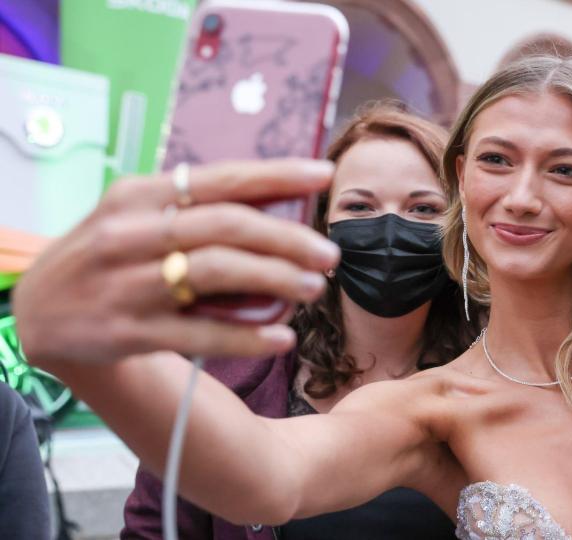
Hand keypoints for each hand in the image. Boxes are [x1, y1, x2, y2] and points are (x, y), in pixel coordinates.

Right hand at [12, 159, 339, 366]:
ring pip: (216, 273)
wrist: (40, 311)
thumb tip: (278, 200)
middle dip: (287, 238)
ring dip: (275, 279)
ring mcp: (127, 283)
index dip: (277, 176)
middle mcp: (131, 233)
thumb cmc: (109, 256)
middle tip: (329, 254)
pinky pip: (198, 333)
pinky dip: (245, 336)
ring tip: (314, 288)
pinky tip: (281, 338)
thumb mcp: (137, 214)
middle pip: (226, 226)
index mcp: (139, 195)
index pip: (220, 178)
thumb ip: (196, 206)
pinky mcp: (128, 331)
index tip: (324, 175)